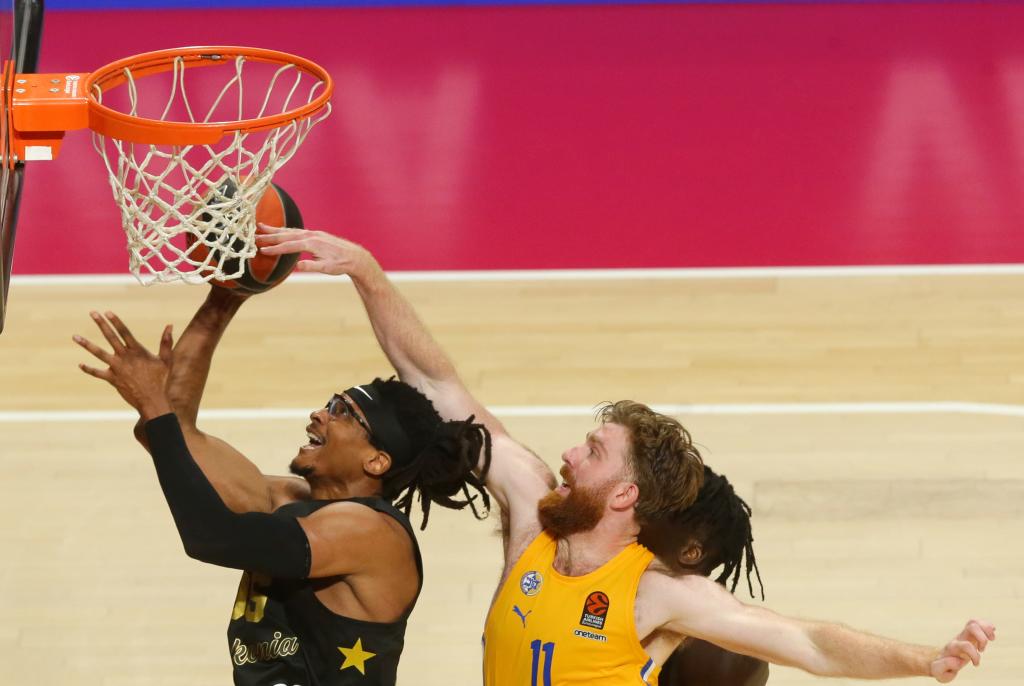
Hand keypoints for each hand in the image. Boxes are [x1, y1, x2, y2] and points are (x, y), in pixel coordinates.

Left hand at [74, 311, 174, 420]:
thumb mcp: (166, 360)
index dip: (116, 322)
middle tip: (93, 313)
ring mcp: (117, 368)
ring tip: (75, 336)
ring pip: (99, 353)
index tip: (107, 312)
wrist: (153, 400)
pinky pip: (97, 373)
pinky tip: (80, 364)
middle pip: (110, 337)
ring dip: (86, 344)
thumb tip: (170, 325)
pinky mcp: (112, 379)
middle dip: (101, 324)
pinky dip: (89, 369)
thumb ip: (166, 342)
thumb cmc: (161, 380)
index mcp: (137, 351)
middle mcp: (125, 357)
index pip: (124, 332)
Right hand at [256, 224, 377, 277]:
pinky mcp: (316, 235)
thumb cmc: (341, 265)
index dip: (275, 248)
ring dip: (276, 229)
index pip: (289, 245)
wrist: (356, 257)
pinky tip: (281, 231)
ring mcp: (314, 233)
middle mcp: (312, 235)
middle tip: (254, 234)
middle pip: (287, 234)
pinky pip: (297, 231)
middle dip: (270, 235)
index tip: (262, 250)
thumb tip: (296, 267)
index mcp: (312, 243)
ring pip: (291, 230)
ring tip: (261, 227)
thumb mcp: (327, 269)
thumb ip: (311, 266)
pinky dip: (286, 230)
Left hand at [929, 619, 995, 681]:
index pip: (966, 645)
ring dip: (987, 630)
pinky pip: (977, 624)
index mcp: (952, 647)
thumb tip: (957, 660)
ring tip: (990, 640)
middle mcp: (958, 638)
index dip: (975, 655)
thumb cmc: (940, 667)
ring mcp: (964, 635)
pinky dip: (987, 627)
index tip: (976, 664)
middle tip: (982, 649)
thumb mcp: (938, 671)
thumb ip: (943, 666)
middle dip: (983, 639)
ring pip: (974, 623)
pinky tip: (991, 636)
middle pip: (972, 627)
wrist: (938, 660)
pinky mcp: (968, 635)